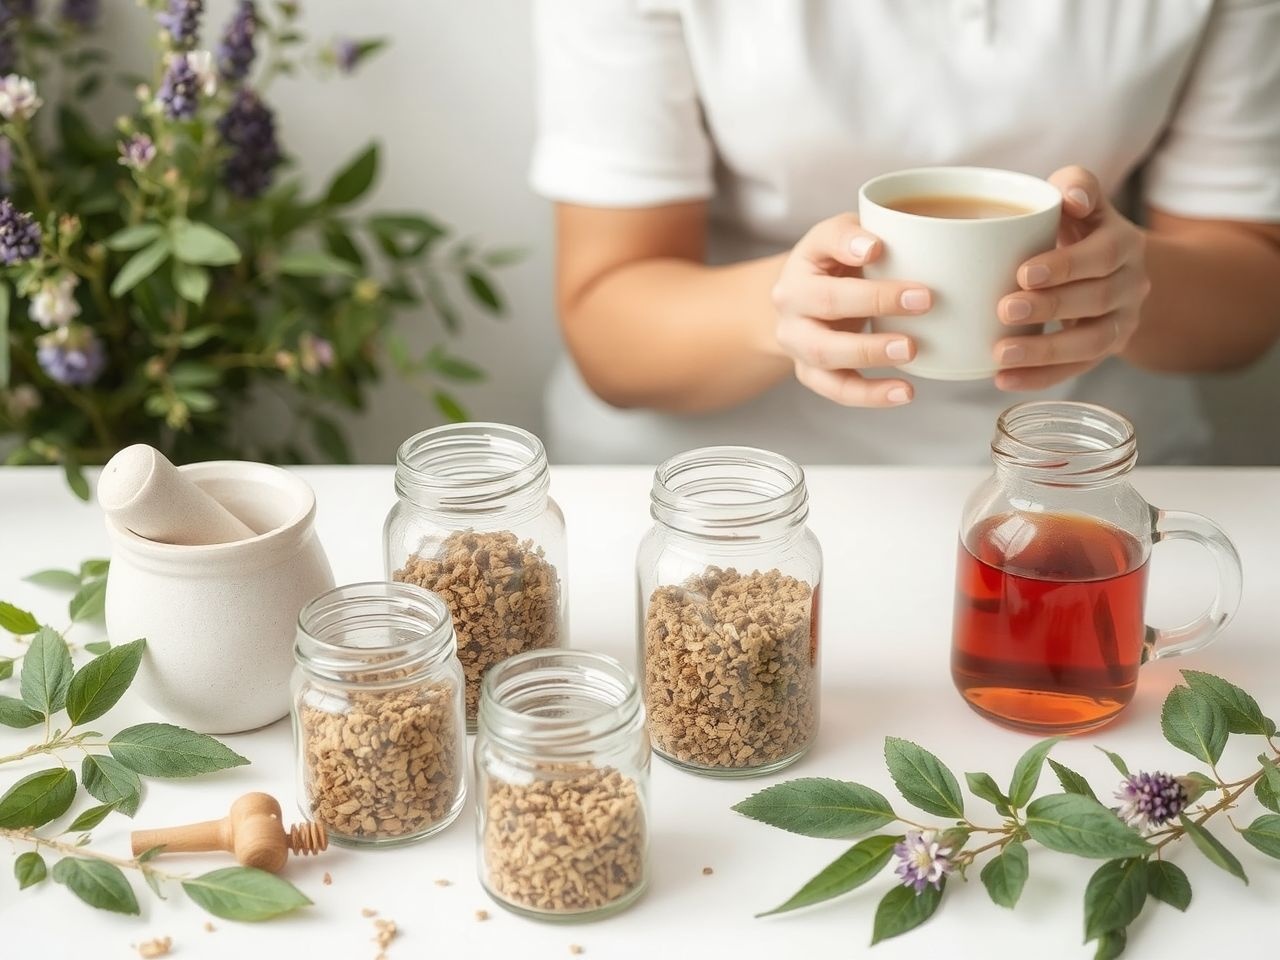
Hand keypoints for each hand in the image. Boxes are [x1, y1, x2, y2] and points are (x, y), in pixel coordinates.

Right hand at [770, 213, 931, 406]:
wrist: (802, 306)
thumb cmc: (835, 268)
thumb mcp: (843, 238)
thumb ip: (859, 233)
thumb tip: (877, 245)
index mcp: (803, 260)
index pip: (824, 244)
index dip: (848, 245)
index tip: (878, 248)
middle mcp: (790, 302)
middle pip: (825, 303)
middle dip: (874, 301)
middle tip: (924, 301)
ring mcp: (797, 342)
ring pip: (824, 353)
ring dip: (869, 352)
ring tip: (910, 350)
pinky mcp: (810, 373)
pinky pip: (837, 389)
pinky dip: (870, 394)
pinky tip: (905, 391)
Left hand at [994, 165, 1150, 390]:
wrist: (1107, 265)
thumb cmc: (1078, 226)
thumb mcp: (1079, 198)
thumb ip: (1076, 185)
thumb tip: (1073, 198)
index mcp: (1125, 243)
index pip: (1104, 255)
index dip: (1066, 266)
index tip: (1024, 273)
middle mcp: (1131, 285)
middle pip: (1097, 299)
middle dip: (1050, 307)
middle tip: (1004, 309)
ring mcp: (1121, 322)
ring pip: (1091, 343)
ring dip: (1044, 352)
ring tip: (1001, 355)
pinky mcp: (1105, 351)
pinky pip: (1076, 369)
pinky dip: (1040, 378)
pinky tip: (1003, 380)